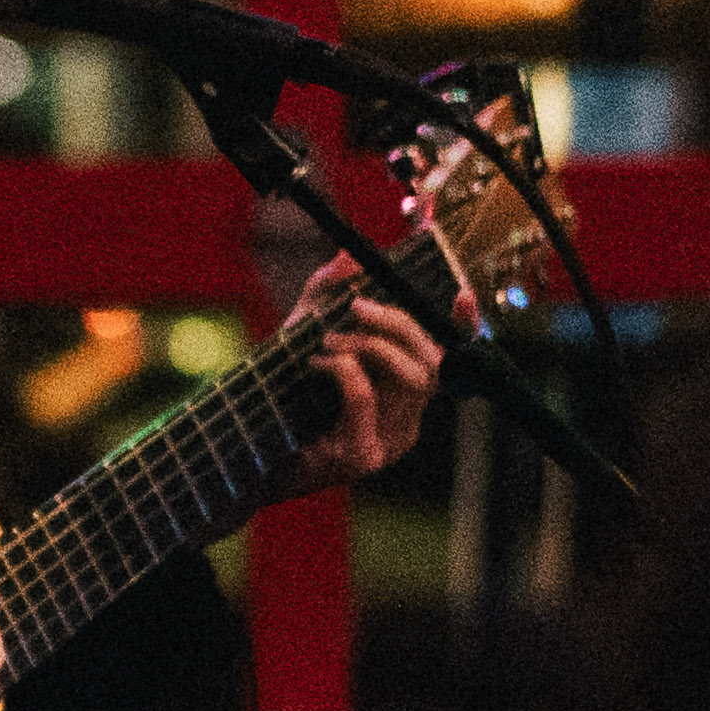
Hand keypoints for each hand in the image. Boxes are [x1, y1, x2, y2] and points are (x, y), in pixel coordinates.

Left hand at [279, 258, 453, 495]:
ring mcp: (388, 444)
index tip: (463, 295)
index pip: (451, 362)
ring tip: (327, 341)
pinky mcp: (361, 456)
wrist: (244, 451)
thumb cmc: (278, 394)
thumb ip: (325, 292)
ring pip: (409, 380)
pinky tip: (316, 364)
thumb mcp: (301, 333)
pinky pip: (366, 397)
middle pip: (432, 363)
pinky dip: (342, 369)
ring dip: (367, 347)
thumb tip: (348, 254)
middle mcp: (407, 422)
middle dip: (397, 325)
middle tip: (356, 308)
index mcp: (403, 397)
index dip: (465, 329)